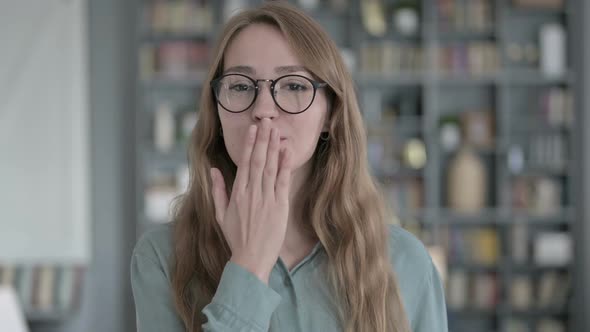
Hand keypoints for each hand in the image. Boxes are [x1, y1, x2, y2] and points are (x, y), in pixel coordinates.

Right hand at [210, 118, 292, 283]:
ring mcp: (266, 198)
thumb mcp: (221, 214)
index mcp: (237, 193)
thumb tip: (213, 170)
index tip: (253, 129)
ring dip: (273, 146)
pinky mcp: (279, 206)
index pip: (244, 162)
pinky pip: (283, 181)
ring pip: (270, 167)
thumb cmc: (236, 238)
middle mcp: (251, 192)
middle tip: (267, 121)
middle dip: (262, 139)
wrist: (251, 259)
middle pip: (258, 160)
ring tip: (276, 130)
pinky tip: (287, 150)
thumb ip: (218, 190)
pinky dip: (285, 165)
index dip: (249, 144)